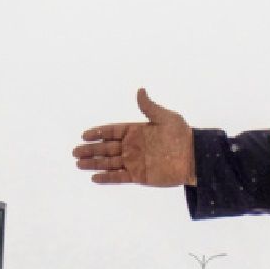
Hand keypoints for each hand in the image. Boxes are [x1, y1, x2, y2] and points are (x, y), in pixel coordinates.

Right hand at [72, 88, 194, 186]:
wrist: (194, 157)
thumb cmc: (181, 135)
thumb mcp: (166, 118)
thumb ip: (149, 107)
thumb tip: (140, 90)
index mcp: (135, 131)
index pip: (112, 131)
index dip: (98, 133)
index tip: (85, 135)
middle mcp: (132, 146)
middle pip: (106, 148)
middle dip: (90, 150)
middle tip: (75, 152)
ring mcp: (134, 161)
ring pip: (109, 163)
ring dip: (94, 163)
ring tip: (79, 164)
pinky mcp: (139, 175)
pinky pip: (119, 177)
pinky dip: (107, 177)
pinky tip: (95, 177)